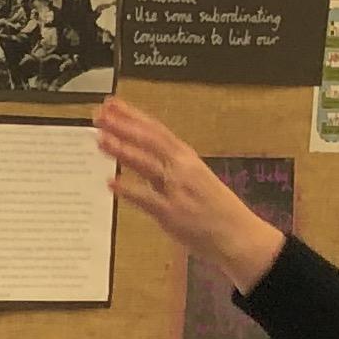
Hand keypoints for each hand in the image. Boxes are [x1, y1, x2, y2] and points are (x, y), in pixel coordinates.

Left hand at [94, 98, 286, 286]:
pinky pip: (147, 199)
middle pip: (149, 140)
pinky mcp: (172, 213)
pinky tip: (111, 182)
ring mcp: (177, 189)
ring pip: (147, 163)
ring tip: (100, 139)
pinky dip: (129, 190)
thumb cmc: (216, 209)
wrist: (238, 235)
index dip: (132, 115)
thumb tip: (139, 158)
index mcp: (186, 158)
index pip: (155, 130)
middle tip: (99, 114)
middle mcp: (182, 168)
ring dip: (122, 150)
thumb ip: (166, 169)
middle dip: (122, 125)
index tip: (112, 104)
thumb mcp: (193, 179)